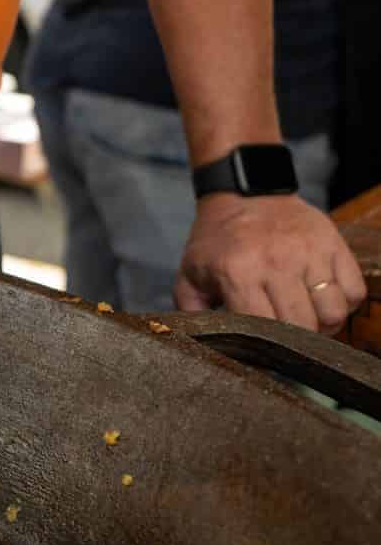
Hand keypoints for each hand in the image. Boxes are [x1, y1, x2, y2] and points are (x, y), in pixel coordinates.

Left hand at [175, 194, 366, 333]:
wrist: (243, 194)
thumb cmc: (218, 240)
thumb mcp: (191, 275)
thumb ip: (192, 313)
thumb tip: (203, 346)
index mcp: (238, 274)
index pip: (268, 332)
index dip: (270, 350)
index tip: (267, 350)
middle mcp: (277, 262)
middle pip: (304, 327)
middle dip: (298, 341)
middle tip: (290, 335)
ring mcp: (310, 252)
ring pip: (334, 312)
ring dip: (324, 323)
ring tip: (309, 316)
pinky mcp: (333, 243)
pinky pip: (354, 291)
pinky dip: (344, 302)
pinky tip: (324, 298)